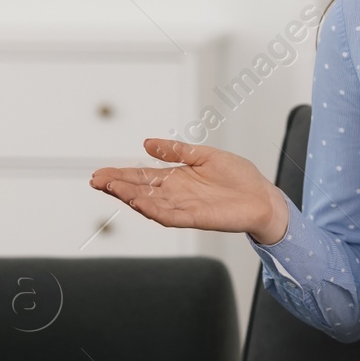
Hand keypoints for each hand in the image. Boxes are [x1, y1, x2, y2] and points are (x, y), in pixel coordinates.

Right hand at [91, 138, 289, 244]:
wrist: (263, 198)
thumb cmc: (238, 177)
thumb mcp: (203, 155)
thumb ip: (175, 151)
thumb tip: (147, 143)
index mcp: (176, 178)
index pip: (142, 176)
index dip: (121, 175)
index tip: (100, 173)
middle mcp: (176, 194)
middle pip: (140, 190)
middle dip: (117, 186)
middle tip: (96, 180)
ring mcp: (184, 207)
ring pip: (150, 203)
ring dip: (130, 197)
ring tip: (112, 188)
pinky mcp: (196, 217)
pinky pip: (171, 215)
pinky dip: (154, 210)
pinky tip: (139, 203)